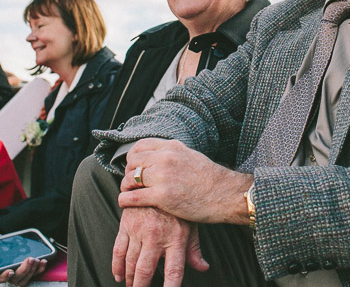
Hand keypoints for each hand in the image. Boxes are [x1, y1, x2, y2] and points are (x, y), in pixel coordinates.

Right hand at [0, 226, 47, 286]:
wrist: (6, 245)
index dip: (3, 277)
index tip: (10, 271)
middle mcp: (6, 276)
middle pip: (15, 279)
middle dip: (23, 270)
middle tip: (30, 259)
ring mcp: (17, 276)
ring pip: (24, 279)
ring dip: (32, 270)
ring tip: (36, 259)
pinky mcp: (27, 273)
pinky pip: (33, 275)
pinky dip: (39, 269)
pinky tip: (43, 261)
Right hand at [112, 206, 208, 286]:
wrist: (159, 179)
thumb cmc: (177, 206)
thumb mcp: (190, 225)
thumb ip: (194, 249)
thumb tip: (203, 268)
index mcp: (176, 237)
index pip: (174, 270)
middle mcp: (156, 236)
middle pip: (145, 270)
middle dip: (141, 286)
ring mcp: (139, 230)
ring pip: (130, 263)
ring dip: (129, 279)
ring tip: (131, 286)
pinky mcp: (126, 225)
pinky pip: (118, 250)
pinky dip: (116, 266)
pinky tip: (118, 276)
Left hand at [119, 139, 252, 224]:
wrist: (224, 194)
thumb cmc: (209, 178)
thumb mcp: (190, 155)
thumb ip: (172, 153)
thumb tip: (157, 154)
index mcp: (172, 147)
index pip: (140, 146)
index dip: (132, 157)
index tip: (133, 166)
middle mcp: (165, 158)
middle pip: (132, 162)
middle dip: (127, 172)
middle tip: (130, 181)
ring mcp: (163, 177)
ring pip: (130, 179)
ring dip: (125, 186)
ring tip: (128, 192)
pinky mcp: (162, 197)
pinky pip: (133, 197)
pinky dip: (125, 200)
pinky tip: (125, 202)